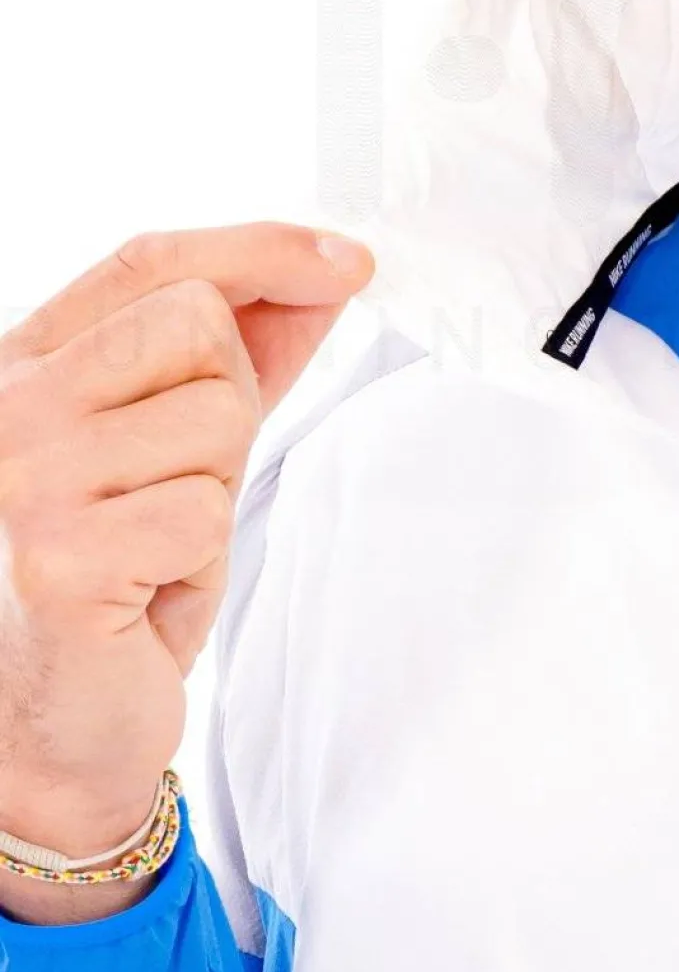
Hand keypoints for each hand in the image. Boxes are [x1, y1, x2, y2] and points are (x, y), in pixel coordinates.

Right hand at [0, 223, 373, 881]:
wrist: (53, 723)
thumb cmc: (114, 577)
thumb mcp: (180, 443)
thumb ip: (243, 353)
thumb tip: (325, 272)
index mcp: (23, 362)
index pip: (151, 261)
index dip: (260, 249)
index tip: (351, 262)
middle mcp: (8, 406)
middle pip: (196, 324)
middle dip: (227, 402)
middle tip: (178, 483)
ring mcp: (23, 476)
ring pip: (214, 415)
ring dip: (212, 488)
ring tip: (155, 540)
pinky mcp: (58, 556)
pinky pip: (204, 511)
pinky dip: (197, 557)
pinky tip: (143, 589)